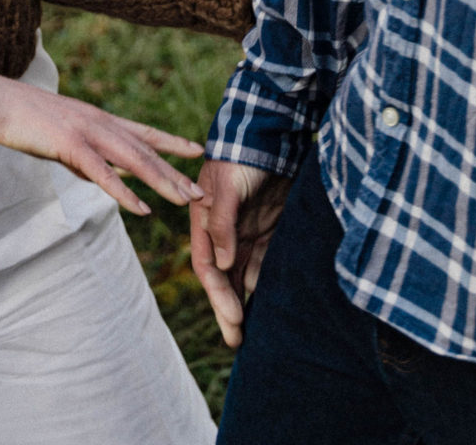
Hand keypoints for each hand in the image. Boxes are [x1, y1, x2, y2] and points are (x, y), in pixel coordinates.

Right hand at [0, 74, 203, 216]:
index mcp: (99, 119)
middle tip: (201, 192)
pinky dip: (125, 192)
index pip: (144, 131)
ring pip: (134, 161)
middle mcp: (101, 123)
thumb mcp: (63, 140)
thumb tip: (104, 180)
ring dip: (162, 183)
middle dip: (176, 172)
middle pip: (147, 151)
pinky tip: (142, 209)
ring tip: (185, 201)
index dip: (172, 142)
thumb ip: (86, 159)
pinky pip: (104, 173)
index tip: (197, 151)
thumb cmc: (26, 120)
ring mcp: (88, 133)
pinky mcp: (71, 145)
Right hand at [190, 157, 291, 347]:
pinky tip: (270, 302)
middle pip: (223, 278)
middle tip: (236, 341)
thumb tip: (223, 264)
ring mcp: (246, 230)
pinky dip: (264, 281)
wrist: (270, 133)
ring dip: (245, 300)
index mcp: (205, 221)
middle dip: (227, 309)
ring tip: (253, 331)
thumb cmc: (241, 157)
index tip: (233, 319)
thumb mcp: (227, 186)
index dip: (218, 294)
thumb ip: (221, 222)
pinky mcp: (268, 228)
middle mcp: (224, 231)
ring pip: (242, 274)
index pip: (208, 266)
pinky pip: (264, 261)